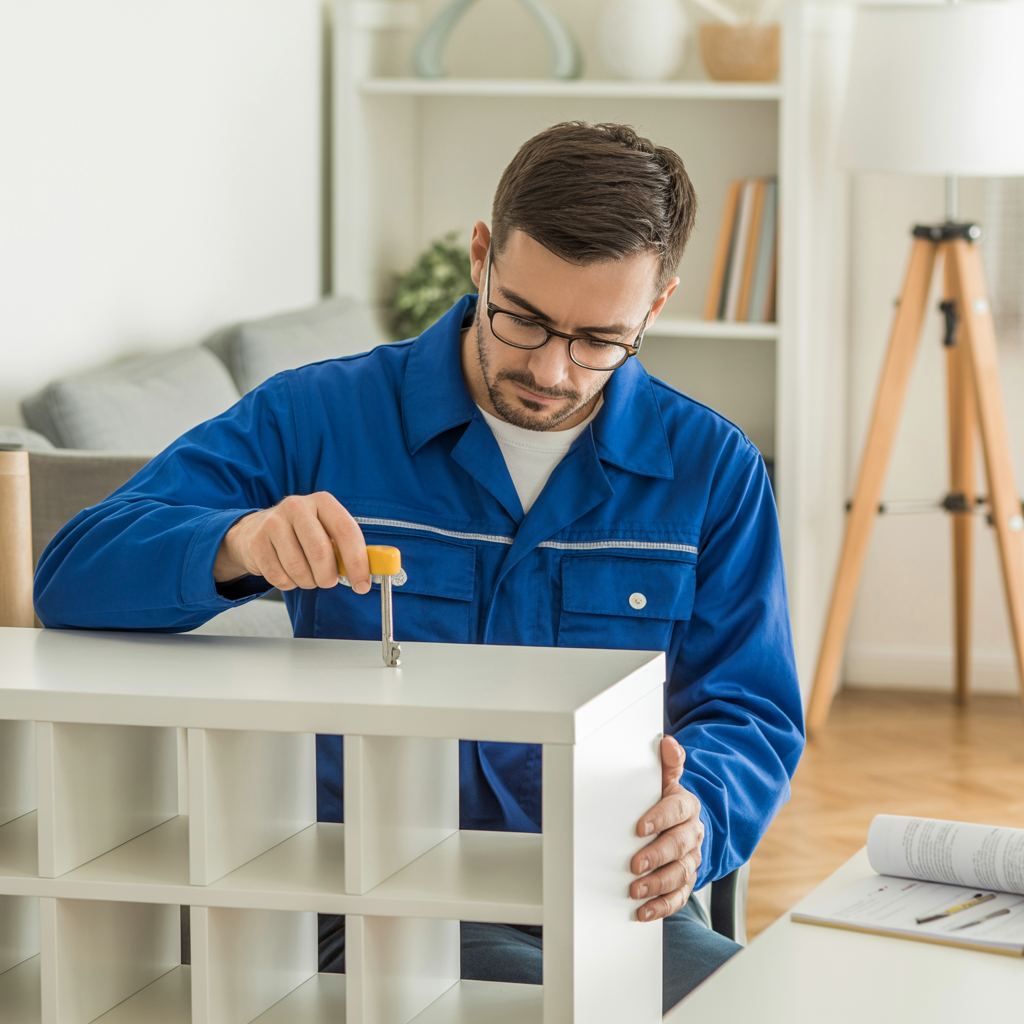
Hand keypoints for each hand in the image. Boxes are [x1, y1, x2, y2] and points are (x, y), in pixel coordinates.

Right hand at [213, 492, 370, 593]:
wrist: (256, 531)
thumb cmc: (302, 534)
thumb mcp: (327, 531)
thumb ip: (349, 548)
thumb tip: (378, 568)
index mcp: (323, 501)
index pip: (346, 531)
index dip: (357, 561)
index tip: (363, 584)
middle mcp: (297, 506)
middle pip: (320, 552)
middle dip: (328, 576)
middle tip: (328, 581)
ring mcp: (273, 522)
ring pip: (298, 568)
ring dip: (308, 581)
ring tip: (307, 575)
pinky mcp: (256, 542)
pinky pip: (279, 577)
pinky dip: (289, 583)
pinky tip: (288, 572)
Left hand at [630, 735, 703, 921]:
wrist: (685, 824)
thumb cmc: (667, 801)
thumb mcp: (666, 781)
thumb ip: (667, 764)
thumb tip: (667, 743)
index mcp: (686, 806)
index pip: (676, 811)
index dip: (659, 818)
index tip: (640, 827)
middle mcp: (692, 834)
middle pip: (678, 846)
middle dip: (656, 856)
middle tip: (635, 865)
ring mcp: (691, 859)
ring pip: (680, 874)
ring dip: (658, 884)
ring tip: (636, 891)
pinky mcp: (686, 880)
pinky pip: (679, 896)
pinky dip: (663, 906)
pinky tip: (645, 911)